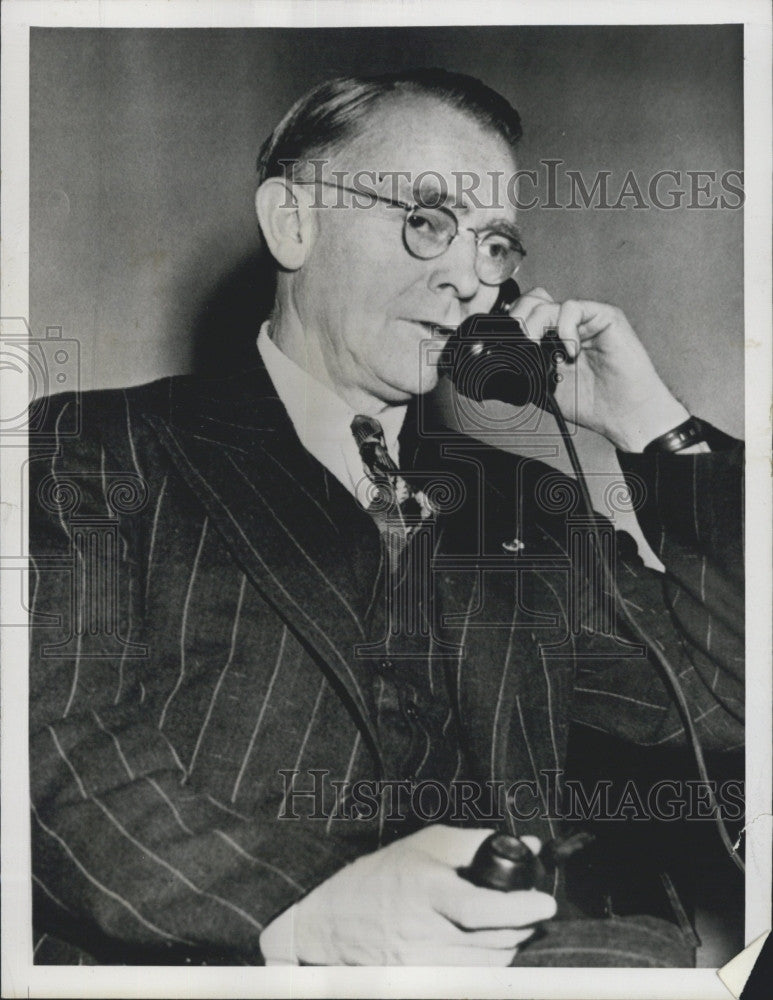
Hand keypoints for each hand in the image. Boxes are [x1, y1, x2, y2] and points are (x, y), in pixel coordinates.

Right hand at [259, 825, 555, 965]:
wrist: (333, 917)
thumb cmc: (383, 873)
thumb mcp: (427, 844)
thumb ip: (477, 842)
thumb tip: (528, 844)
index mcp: (423, 889)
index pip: (480, 907)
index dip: (519, 908)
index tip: (545, 902)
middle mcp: (420, 930)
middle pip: (492, 940)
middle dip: (523, 925)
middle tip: (534, 909)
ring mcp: (418, 963)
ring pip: (487, 965)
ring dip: (510, 946)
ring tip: (513, 925)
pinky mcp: (415, 983)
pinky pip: (470, 980)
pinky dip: (488, 964)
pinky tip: (489, 946)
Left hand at [511, 288, 690, 451]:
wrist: (625, 413)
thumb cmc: (592, 403)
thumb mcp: (544, 387)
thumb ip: (525, 369)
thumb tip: (499, 362)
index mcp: (552, 338)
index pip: (524, 315)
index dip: (512, 326)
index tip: (506, 346)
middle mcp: (567, 324)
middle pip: (531, 302)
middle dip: (519, 321)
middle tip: (522, 346)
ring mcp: (585, 318)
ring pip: (547, 304)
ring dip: (537, 326)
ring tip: (544, 352)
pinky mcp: (605, 316)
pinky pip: (572, 308)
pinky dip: (565, 329)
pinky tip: (571, 352)